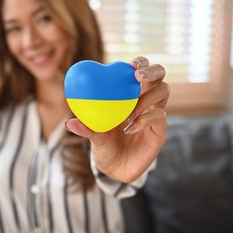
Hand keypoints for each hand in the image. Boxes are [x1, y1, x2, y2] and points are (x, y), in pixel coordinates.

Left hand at [65, 56, 169, 183]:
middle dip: (152, 71)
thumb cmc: (104, 146)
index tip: (130, 65)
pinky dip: (144, 118)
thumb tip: (69, 122)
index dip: (140, 63)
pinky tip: (130, 127)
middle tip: (138, 76)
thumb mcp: (94, 136)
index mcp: (130, 95)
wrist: (117, 169)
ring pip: (163, 92)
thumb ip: (85, 128)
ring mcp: (155, 114)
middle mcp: (146, 101)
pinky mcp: (160, 130)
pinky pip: (159, 116)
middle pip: (159, 76)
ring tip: (129, 111)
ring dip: (147, 97)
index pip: (140, 72)